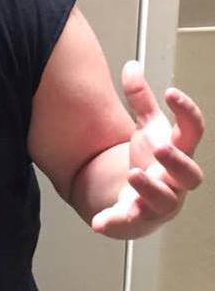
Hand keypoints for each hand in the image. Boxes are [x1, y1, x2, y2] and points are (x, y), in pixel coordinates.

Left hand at [91, 61, 203, 238]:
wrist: (132, 199)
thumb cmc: (146, 160)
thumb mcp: (145, 128)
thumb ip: (140, 99)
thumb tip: (132, 66)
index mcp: (177, 153)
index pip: (193, 132)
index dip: (187, 112)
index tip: (172, 92)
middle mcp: (174, 181)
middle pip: (190, 175)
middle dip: (178, 161)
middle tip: (160, 147)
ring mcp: (157, 203)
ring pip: (165, 202)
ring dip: (151, 189)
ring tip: (133, 174)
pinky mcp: (134, 220)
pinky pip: (127, 224)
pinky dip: (113, 222)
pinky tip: (98, 221)